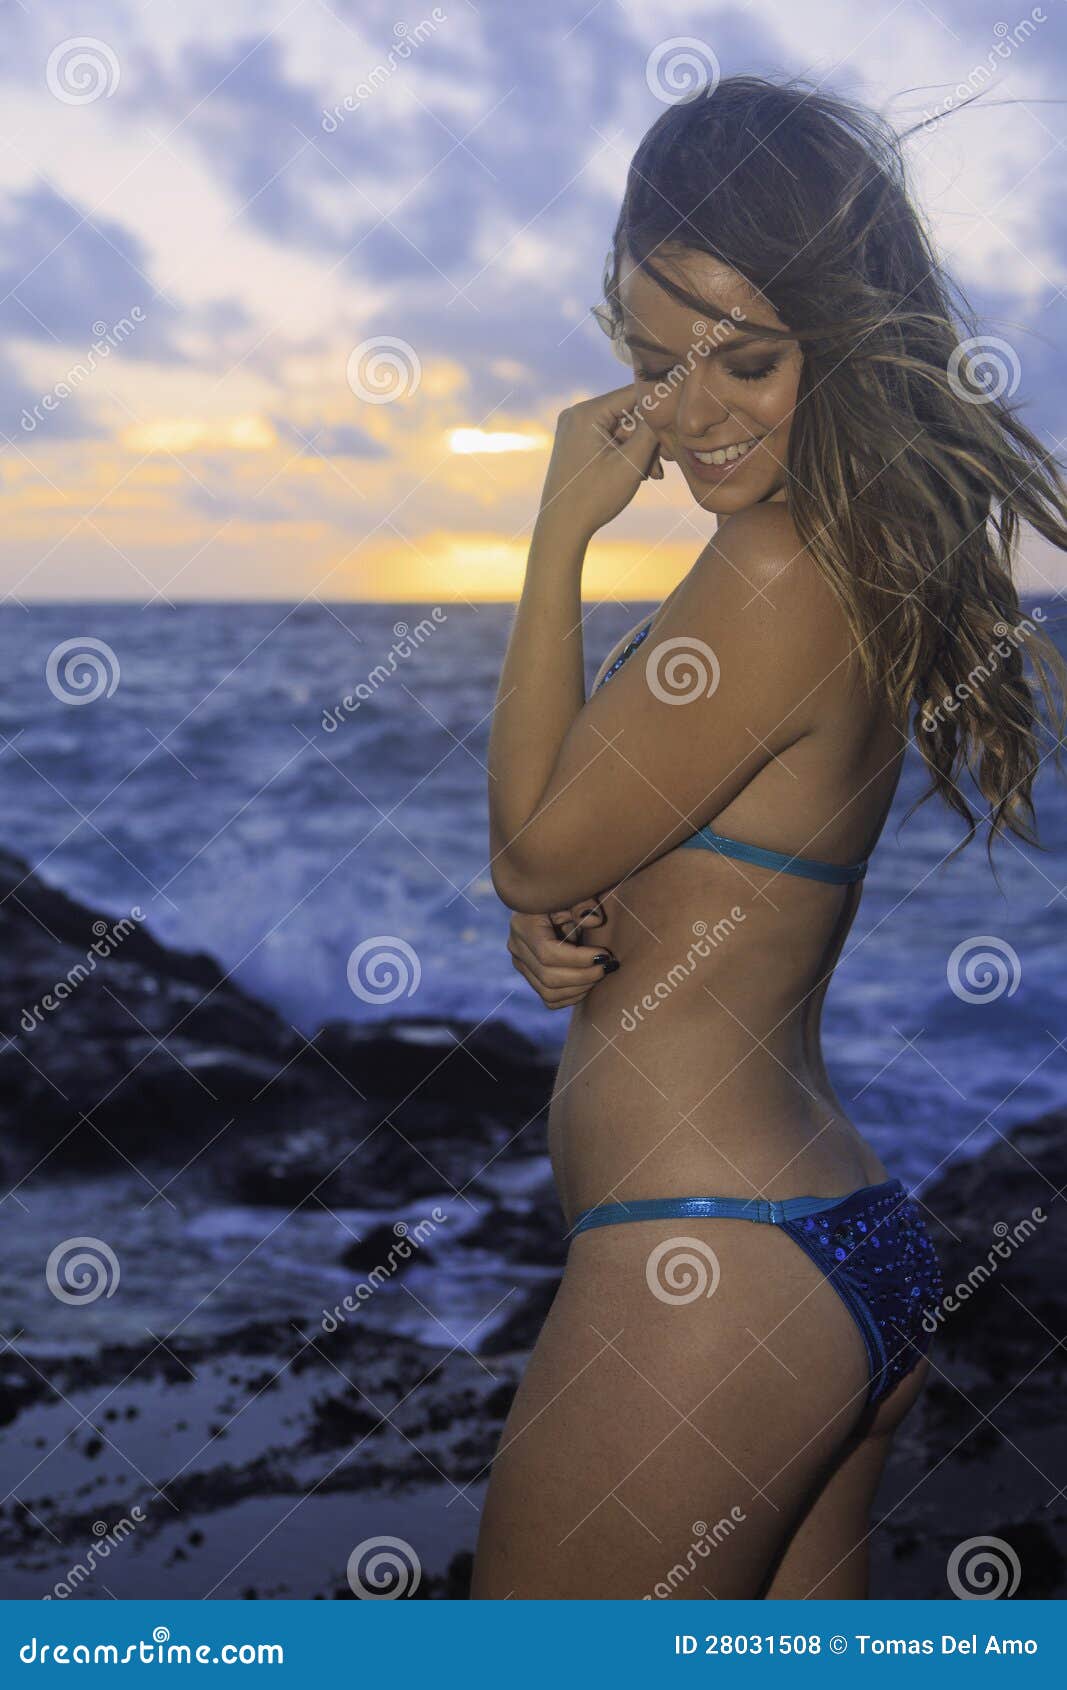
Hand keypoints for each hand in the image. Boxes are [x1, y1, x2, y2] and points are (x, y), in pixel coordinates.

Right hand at [507, 902, 617, 1010]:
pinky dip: (572, 996)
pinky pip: (550, 999)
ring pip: (549, 992)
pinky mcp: (529, 976)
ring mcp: (521, 965)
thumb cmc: (563, 896)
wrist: (547, 902)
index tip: (605, 954)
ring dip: (580, 988)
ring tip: (600, 973)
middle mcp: (517, 947)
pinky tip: (589, 983)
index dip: (579, 959)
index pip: (548, 953)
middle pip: (549, 977)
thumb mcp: (572, 893)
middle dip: (584, 976)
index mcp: (523, 924)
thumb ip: (584, 904)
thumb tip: (595, 922)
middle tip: (608, 966)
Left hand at [537, 384, 662, 541]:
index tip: (676, 428)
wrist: (562, 527)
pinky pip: (609, 437)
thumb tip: (667, 402)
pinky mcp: (576, 441)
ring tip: (650, 474)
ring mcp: (574, 427)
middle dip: (648, 438)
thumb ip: (651, 429)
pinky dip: (624, 453)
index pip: (634, 393)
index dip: (659, 409)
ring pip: (621, 427)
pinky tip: (637, 473)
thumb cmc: (594, 497)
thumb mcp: (630, 462)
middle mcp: (576, 413)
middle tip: (663, 464)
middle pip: (628, 412)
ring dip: (639, 449)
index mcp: (586, 413)